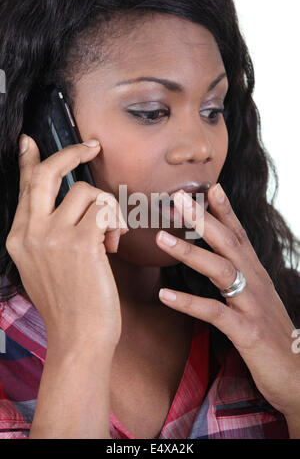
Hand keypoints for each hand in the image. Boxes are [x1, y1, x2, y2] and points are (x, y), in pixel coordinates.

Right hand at [6, 135, 127, 350]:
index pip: (24, 188)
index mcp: (19, 237)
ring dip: (107, 208)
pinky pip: (105, 209)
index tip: (29, 142)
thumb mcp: (45, 266)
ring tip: (110, 236)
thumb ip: (48, 233)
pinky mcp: (80, 242)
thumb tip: (72, 205)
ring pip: (87, 192)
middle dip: (72, 153)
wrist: (80, 338)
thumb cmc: (70, 303)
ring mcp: (53, 236)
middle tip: (91, 146)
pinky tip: (114, 245)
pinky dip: (115, 222)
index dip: (29, 160)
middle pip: (47, 173)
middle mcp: (30, 232)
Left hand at [156, 184, 299, 417]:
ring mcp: (253, 305)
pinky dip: (188, 302)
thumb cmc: (271, 334)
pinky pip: (214, 313)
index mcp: (257, 274)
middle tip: (179, 198)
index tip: (209, 187)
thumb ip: (239, 279)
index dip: (226, 210)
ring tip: (161, 238)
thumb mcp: (256, 300)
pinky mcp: (247, 331)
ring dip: (190, 252)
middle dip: (204, 218)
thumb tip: (219, 262)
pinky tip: (164, 295)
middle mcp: (256, 283)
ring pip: (220, 270)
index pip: (240, 235)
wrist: (298, 375)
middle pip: (228, 243)